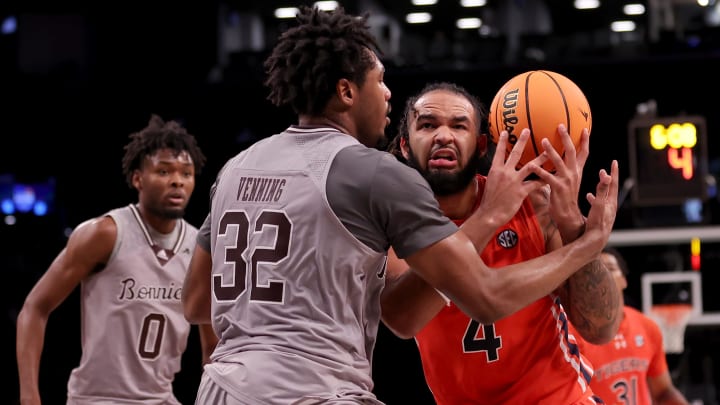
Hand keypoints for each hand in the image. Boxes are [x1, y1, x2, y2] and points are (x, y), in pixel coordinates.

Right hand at [479, 129, 547, 227]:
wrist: (489, 214)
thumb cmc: (489, 200)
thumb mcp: (489, 183)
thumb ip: (496, 175)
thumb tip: (498, 169)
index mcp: (495, 170)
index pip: (498, 152)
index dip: (502, 141)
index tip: (505, 131)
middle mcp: (504, 172)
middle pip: (515, 154)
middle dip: (521, 141)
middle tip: (527, 130)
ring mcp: (513, 181)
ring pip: (530, 166)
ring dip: (540, 158)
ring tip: (549, 151)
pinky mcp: (521, 191)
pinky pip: (535, 183)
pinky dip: (543, 180)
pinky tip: (551, 177)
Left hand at [538, 125, 589, 241]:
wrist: (568, 215)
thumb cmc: (564, 198)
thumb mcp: (567, 181)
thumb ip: (562, 170)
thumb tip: (553, 160)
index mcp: (577, 171)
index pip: (583, 153)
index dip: (585, 141)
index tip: (584, 128)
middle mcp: (574, 173)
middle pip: (572, 152)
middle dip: (567, 138)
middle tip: (560, 125)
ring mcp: (566, 180)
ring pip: (559, 162)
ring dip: (551, 150)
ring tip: (543, 140)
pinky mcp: (558, 188)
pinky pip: (547, 177)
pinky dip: (539, 170)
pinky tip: (531, 164)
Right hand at [583, 160, 619, 252]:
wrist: (595, 241)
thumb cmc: (596, 223)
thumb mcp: (598, 205)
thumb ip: (602, 190)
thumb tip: (606, 175)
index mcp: (611, 202)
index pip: (613, 183)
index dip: (613, 172)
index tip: (614, 162)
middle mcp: (611, 206)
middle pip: (610, 189)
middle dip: (607, 179)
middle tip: (605, 170)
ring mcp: (606, 212)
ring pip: (604, 197)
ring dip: (600, 189)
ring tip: (598, 182)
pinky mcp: (601, 217)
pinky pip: (598, 204)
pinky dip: (594, 198)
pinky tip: (588, 198)